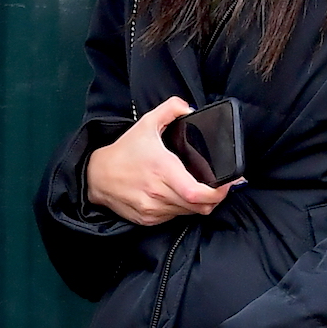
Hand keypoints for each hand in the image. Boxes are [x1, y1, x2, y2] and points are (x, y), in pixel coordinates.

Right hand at [85, 100, 235, 226]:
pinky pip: (175, 217)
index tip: (230, 183)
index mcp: (162, 168)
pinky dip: (182, 208)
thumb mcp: (146, 123)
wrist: (97, 176)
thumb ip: (171, 108)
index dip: (218, 193)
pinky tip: (179, 196)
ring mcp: (152, 208)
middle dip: (215, 197)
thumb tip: (190, 108)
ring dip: (199, 204)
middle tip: (222, 186)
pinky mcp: (147, 219)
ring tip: (201, 190)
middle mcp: (157, 192)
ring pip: (189, 213)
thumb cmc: (124, 151)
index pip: (196, 192)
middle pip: (198, 206)